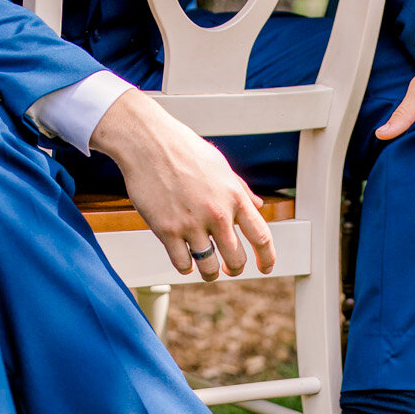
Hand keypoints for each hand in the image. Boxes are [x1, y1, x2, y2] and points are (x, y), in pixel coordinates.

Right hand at [90, 89, 276, 280]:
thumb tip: (258, 206)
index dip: (266, 258)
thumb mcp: (220, 166)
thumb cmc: (183, 149)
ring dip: (209, 273)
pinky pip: (182, 263)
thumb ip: (240, 189)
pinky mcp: (166, 230)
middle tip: (228, 269)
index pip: (261, 236)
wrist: (147, 141)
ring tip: (206, 268)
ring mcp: (191, 223)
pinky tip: (185, 259)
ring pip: (208, 267)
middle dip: (234, 269)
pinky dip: (185, 266)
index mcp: (234, 196)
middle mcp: (217, 213)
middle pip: (236, 260)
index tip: (265, 268)